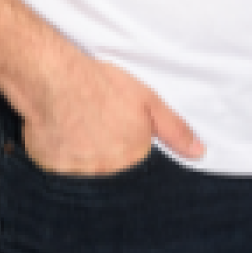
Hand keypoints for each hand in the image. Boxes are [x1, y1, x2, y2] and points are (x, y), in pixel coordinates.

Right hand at [22, 53, 205, 176]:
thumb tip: (199, 153)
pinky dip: (58, 154)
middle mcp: (107, 171)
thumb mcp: (147, 100)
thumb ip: (174, 129)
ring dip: (81, 155)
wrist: (56, 79)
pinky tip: (57, 130)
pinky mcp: (52, 171)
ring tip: (75, 123)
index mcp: (133, 156)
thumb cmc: (102, 85)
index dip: (124, 145)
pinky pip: (58, 169)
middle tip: (93, 122)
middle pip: (109, 169)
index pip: (134, 165)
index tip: (114, 129)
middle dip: (103, 152)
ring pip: (84, 170)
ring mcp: (78, 173)